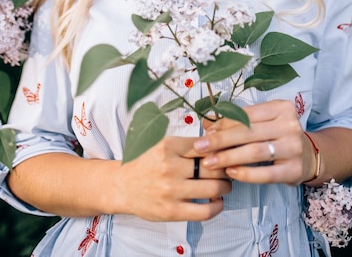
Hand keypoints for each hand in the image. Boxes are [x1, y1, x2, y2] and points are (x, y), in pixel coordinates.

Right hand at [115, 135, 231, 220]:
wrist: (122, 186)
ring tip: (225, 184)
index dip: (220, 148)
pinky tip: (218, 201)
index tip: (227, 151)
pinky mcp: (171, 211)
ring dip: (225, 186)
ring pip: (212, 187)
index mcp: (168, 146)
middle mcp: (170, 167)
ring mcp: (171, 190)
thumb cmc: (145, 163)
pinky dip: (217, 206)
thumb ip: (186, 143)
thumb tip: (216, 140)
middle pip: (212, 166)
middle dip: (226, 167)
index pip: (205, 145)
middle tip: (229, 168)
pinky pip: (204, 211)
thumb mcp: (162, 144)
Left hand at [193, 100, 314, 185]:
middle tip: (200, 147)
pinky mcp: (294, 169)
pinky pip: (266, 173)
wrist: (308, 157)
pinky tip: (230, 173)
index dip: (223, 124)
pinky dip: (246, 174)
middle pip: (249, 132)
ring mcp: (294, 147)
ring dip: (229, 157)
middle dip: (221, 140)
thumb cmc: (277, 136)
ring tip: (209, 162)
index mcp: (281, 107)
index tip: (205, 133)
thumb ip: (237, 121)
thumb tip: (206, 123)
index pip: (247, 115)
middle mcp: (290, 124)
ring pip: (255, 152)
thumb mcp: (261, 123)